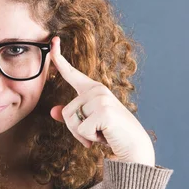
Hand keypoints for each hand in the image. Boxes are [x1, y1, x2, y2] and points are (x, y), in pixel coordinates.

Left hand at [48, 37, 154, 165]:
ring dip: (82, 135)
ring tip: (100, 134)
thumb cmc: (111, 134)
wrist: (135, 148)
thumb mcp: (88, 123)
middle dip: (76, 130)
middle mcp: (97, 90)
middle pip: (66, 112)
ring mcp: (101, 100)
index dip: (59, 57)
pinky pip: (82, 130)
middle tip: (96, 133)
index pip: (71, 72)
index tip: (54, 40)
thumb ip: (71, 116)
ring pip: (72, 121)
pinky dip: (89, 139)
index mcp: (93, 89)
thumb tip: (53, 112)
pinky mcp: (104, 112)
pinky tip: (104, 137)